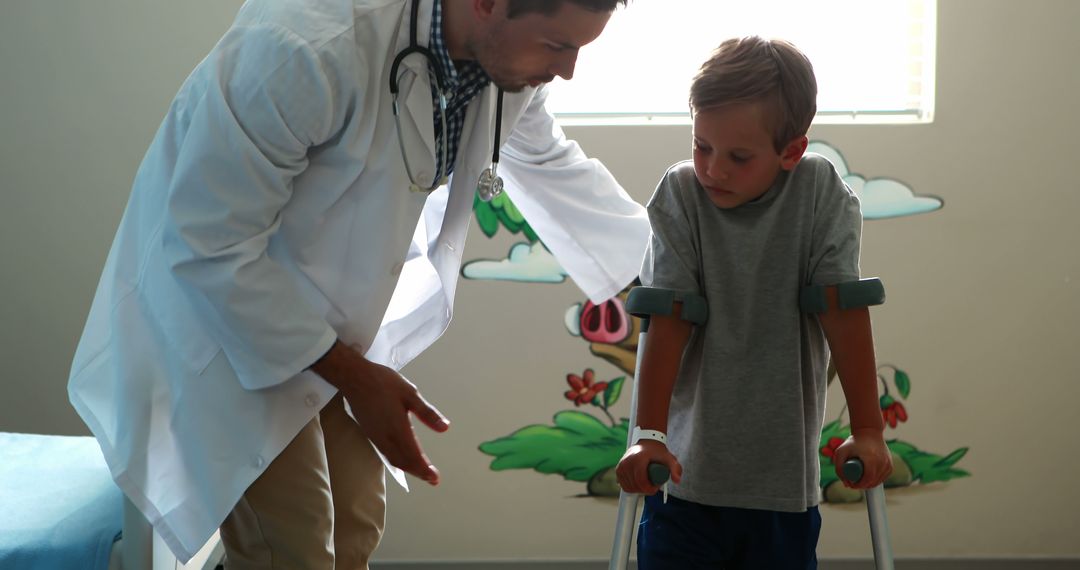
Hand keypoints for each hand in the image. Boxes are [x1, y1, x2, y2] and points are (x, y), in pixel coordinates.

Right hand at [312, 342, 449, 484]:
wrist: (354, 378)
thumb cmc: (383, 383)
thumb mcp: (410, 394)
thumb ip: (427, 413)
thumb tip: (445, 428)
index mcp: (398, 428)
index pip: (414, 455)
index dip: (425, 469)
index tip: (435, 478)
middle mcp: (386, 437)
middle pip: (403, 462)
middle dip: (418, 472)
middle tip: (432, 479)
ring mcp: (376, 437)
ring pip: (394, 459)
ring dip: (408, 468)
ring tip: (420, 471)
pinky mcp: (370, 433)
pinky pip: (386, 454)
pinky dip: (397, 461)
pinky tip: (402, 458)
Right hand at [615, 440, 681, 494]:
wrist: (647, 442)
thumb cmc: (658, 452)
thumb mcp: (669, 459)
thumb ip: (676, 469)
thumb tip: (677, 481)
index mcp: (638, 459)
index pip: (641, 481)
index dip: (649, 489)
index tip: (656, 488)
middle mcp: (627, 462)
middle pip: (635, 485)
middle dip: (645, 490)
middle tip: (652, 486)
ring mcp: (621, 466)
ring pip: (629, 487)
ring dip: (638, 490)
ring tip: (646, 483)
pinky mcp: (618, 469)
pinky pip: (623, 485)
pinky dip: (631, 488)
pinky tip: (637, 484)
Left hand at [833, 428, 891, 488]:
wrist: (869, 432)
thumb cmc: (853, 442)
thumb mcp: (840, 452)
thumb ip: (839, 468)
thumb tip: (846, 484)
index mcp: (871, 458)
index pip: (867, 479)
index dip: (859, 485)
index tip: (851, 484)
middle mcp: (882, 461)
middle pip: (873, 482)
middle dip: (863, 485)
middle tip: (853, 483)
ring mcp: (888, 463)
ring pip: (878, 481)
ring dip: (869, 483)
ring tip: (860, 478)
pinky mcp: (890, 465)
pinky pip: (883, 478)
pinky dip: (876, 479)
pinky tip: (869, 476)